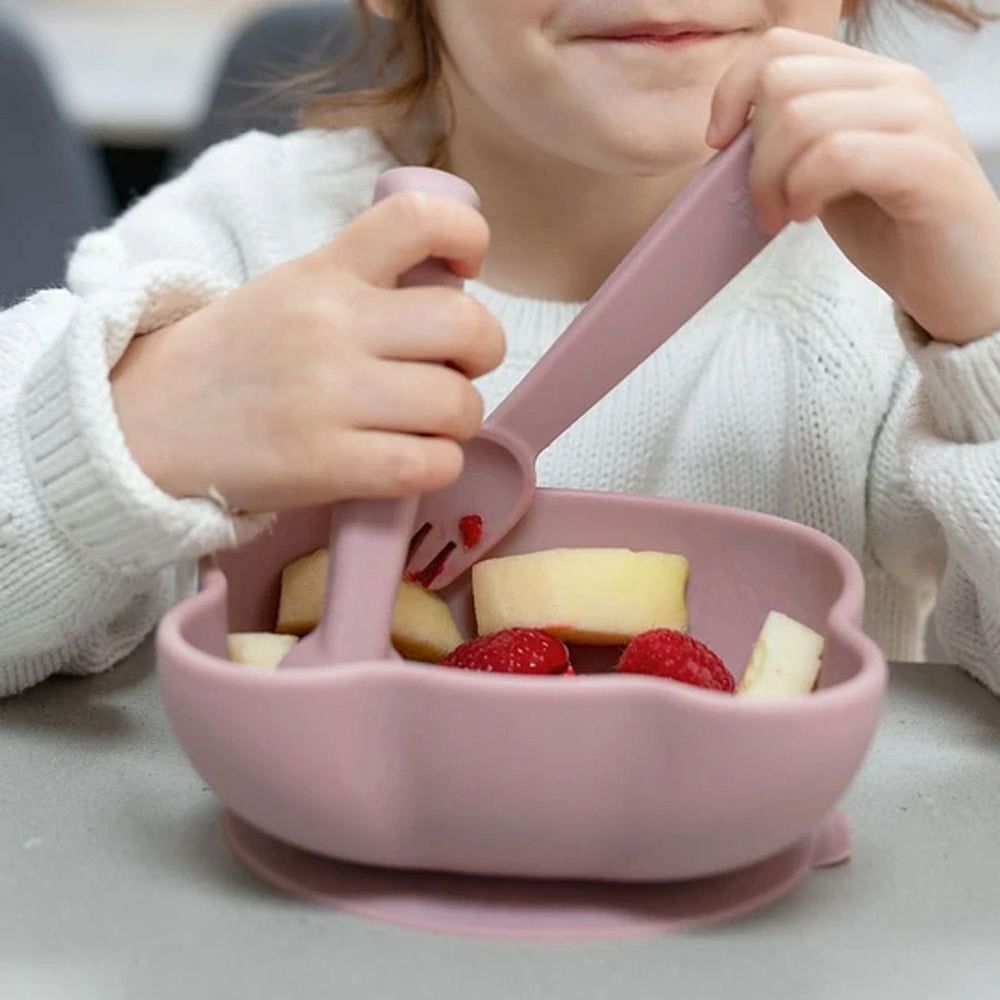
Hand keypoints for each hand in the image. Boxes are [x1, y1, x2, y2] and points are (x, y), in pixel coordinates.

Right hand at [111, 191, 504, 510]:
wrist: (145, 423)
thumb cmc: (233, 359)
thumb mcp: (291, 291)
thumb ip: (364, 283)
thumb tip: (453, 298)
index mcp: (325, 270)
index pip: (418, 219)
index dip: (469, 238)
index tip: (466, 269)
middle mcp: (332, 325)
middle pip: (467, 326)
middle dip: (483, 353)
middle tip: (456, 369)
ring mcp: (328, 396)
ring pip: (458, 404)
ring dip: (460, 420)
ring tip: (427, 424)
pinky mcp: (325, 464)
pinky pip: (430, 464)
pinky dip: (439, 465)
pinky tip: (411, 460)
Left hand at [709, 27, 999, 344]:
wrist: (959, 283)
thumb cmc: (892, 231)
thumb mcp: (827, 176)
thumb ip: (792, 144)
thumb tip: (727, 138)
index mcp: (869, 79)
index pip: (781, 48)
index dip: (733, 91)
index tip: (720, 145)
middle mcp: (897, 84)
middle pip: (783, 82)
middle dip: (754, 154)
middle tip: (765, 207)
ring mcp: (917, 118)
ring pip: (802, 118)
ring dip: (774, 180)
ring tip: (786, 217)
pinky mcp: (927, 164)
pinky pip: (838, 153)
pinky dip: (805, 188)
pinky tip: (809, 216)